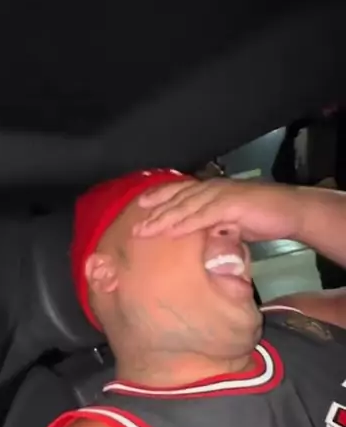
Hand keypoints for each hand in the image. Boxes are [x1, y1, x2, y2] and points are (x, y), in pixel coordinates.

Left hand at [133, 178, 305, 242]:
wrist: (291, 211)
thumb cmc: (261, 217)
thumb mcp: (230, 221)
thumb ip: (212, 226)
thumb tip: (197, 238)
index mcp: (211, 190)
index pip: (179, 192)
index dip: (159, 197)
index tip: (140, 207)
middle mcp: (212, 188)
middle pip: (177, 199)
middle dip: (154, 212)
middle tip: (134, 226)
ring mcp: (221, 195)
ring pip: (186, 206)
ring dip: (164, 218)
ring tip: (145, 230)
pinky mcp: (231, 206)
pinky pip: (204, 216)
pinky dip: (187, 223)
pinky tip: (172, 231)